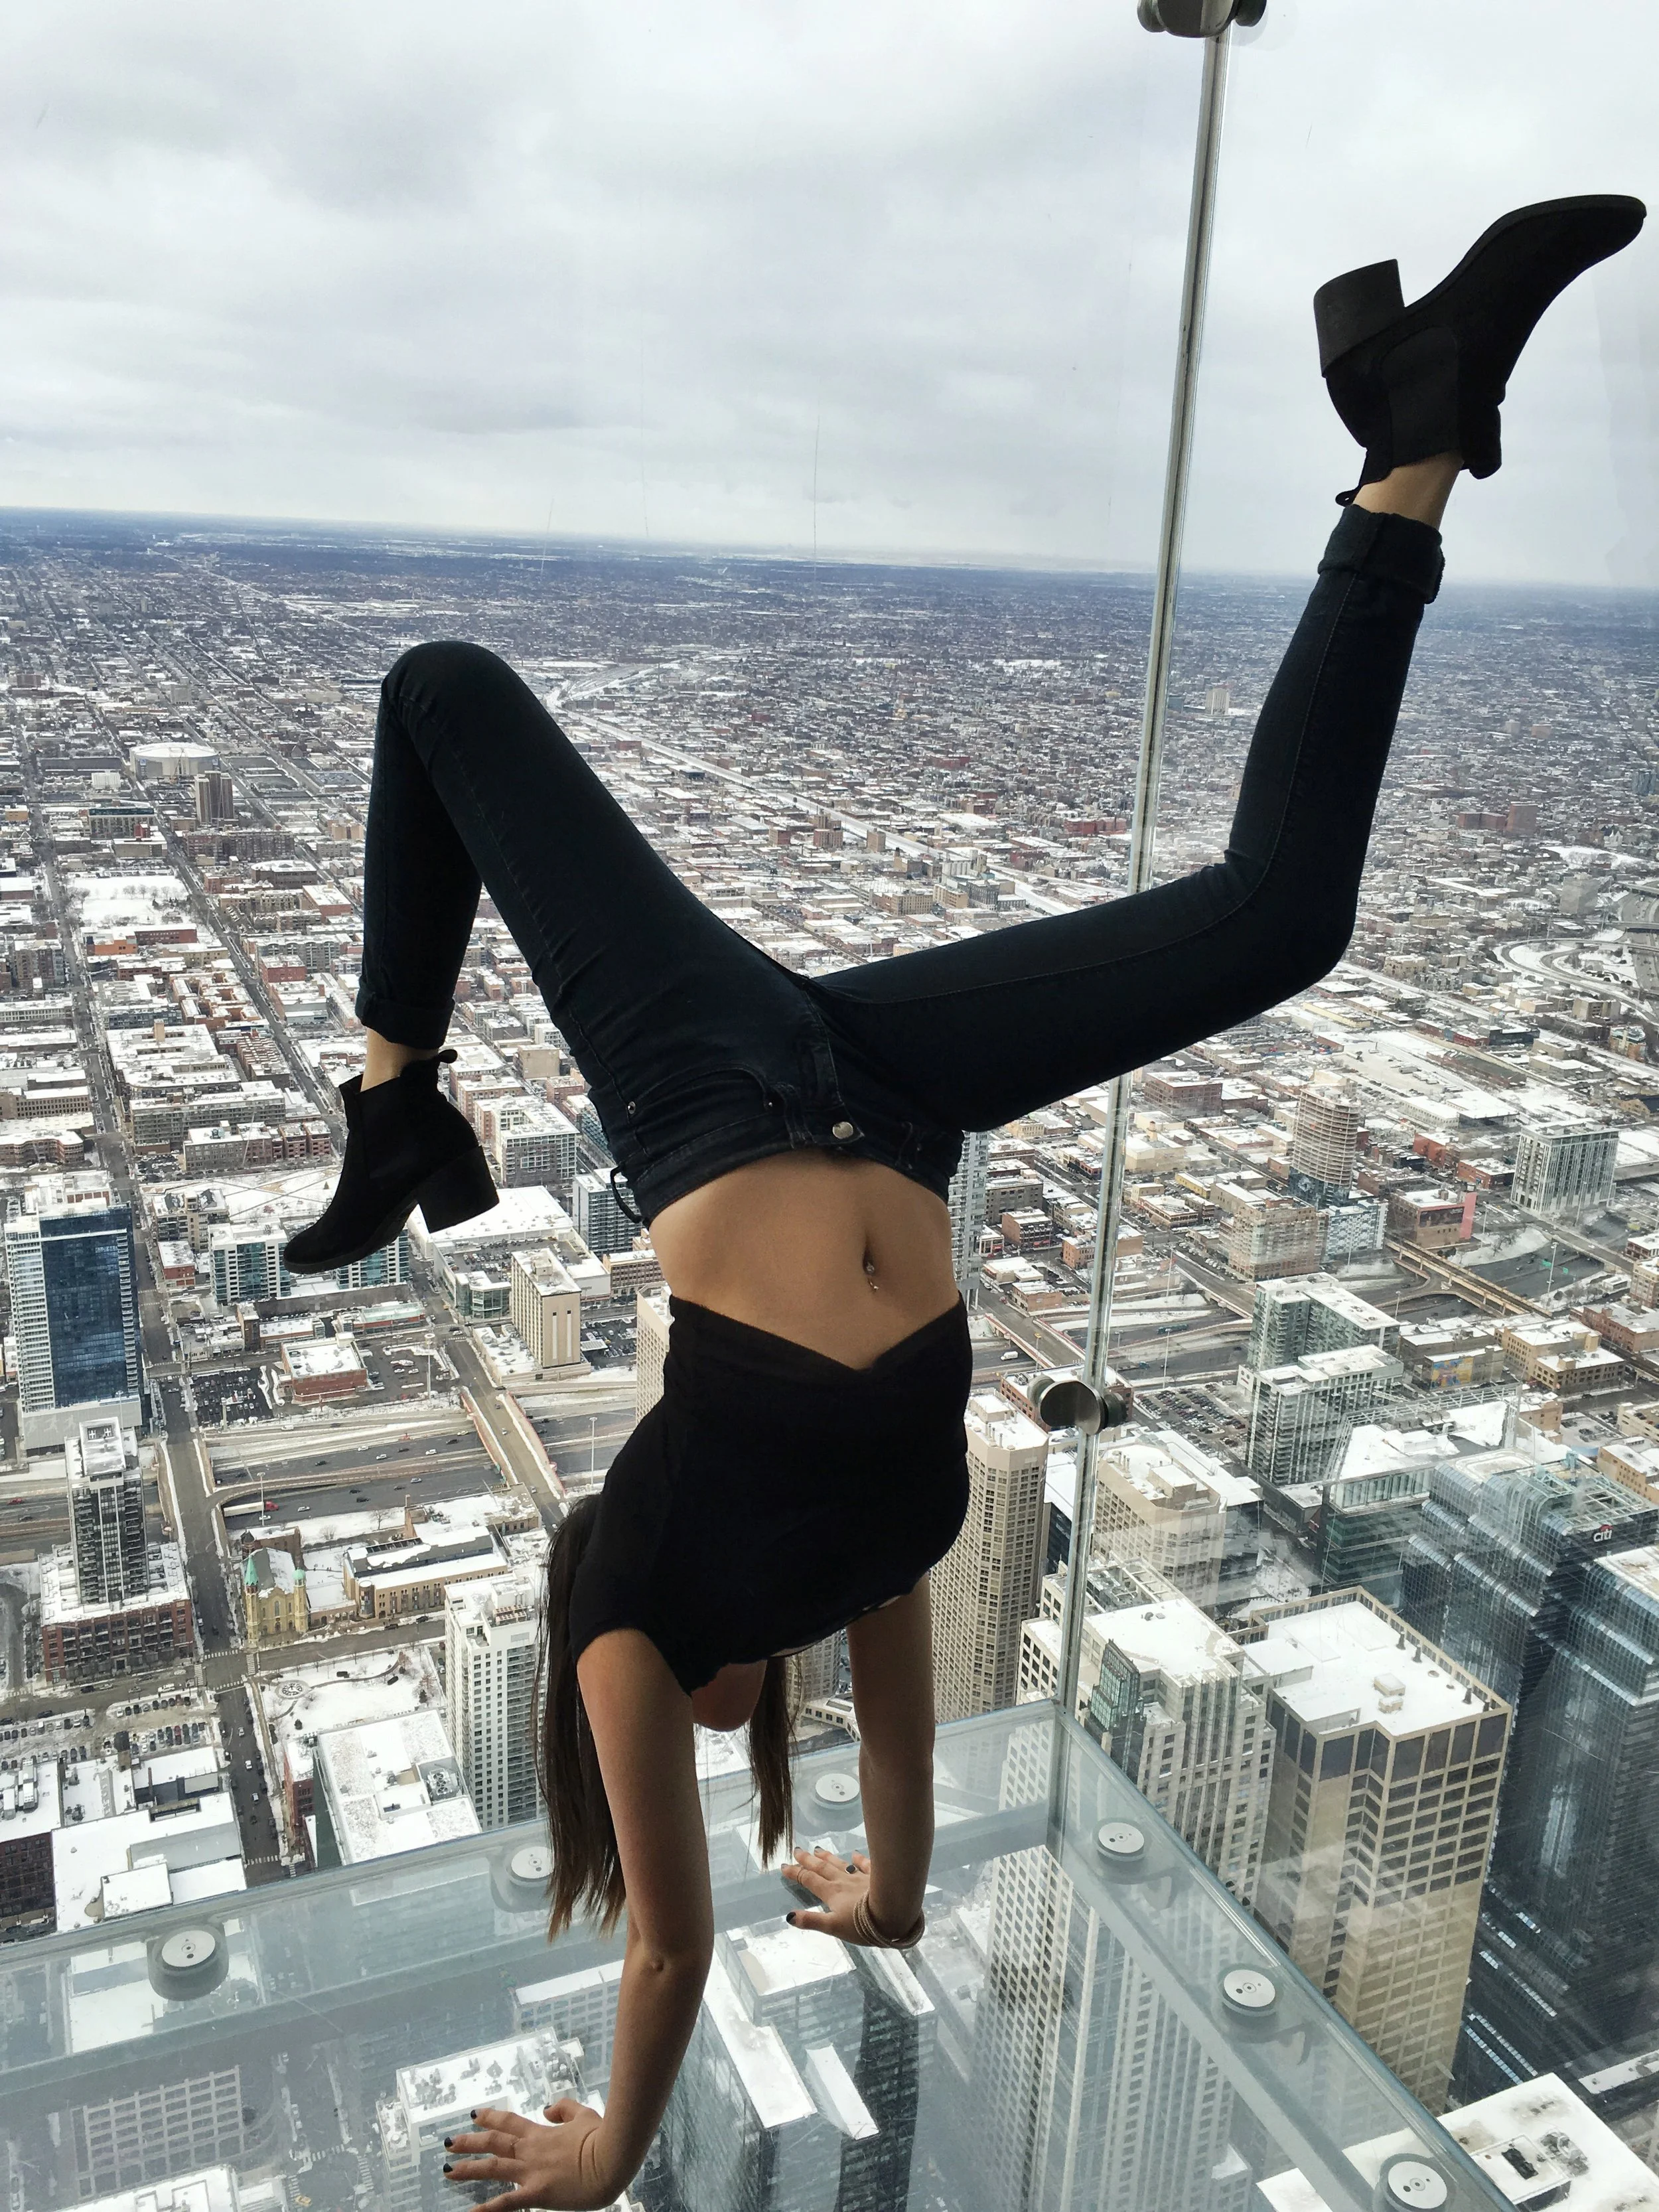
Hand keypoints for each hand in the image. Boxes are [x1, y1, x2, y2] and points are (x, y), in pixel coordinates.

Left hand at [443, 2102, 616, 2211]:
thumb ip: (563, 2108)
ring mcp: (532, 2172)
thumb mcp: (583, 2114)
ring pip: (493, 2168)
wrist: (612, 2158)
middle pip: (494, 2143)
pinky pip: (507, 2203)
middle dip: (469, 2142)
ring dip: (469, 2168)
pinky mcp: (537, 2193)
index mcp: (541, 2132)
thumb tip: (546, 2107)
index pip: (509, 2122)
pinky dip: (487, 2209)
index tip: (474, 2115)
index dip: (491, 2117)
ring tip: (447, 2171)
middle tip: (448, 2143)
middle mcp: (531, 2150)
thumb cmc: (603, 2136)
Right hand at [783, 1844, 876, 1942]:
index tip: (784, 1866)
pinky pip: (865, 1865)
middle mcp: (843, 1881)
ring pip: (840, 1864)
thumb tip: (789, 1916)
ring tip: (817, 1849)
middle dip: (808, 1861)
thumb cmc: (862, 1924)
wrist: (893, 1911)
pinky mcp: (875, 1876)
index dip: (796, 1873)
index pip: (810, 1881)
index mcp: (832, 1893)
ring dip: (827, 1857)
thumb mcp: (833, 1927)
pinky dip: (858, 1859)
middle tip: (797, 1850)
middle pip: (822, 1869)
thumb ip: (812, 1921)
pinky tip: (854, 1854)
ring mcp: (860, 1877)